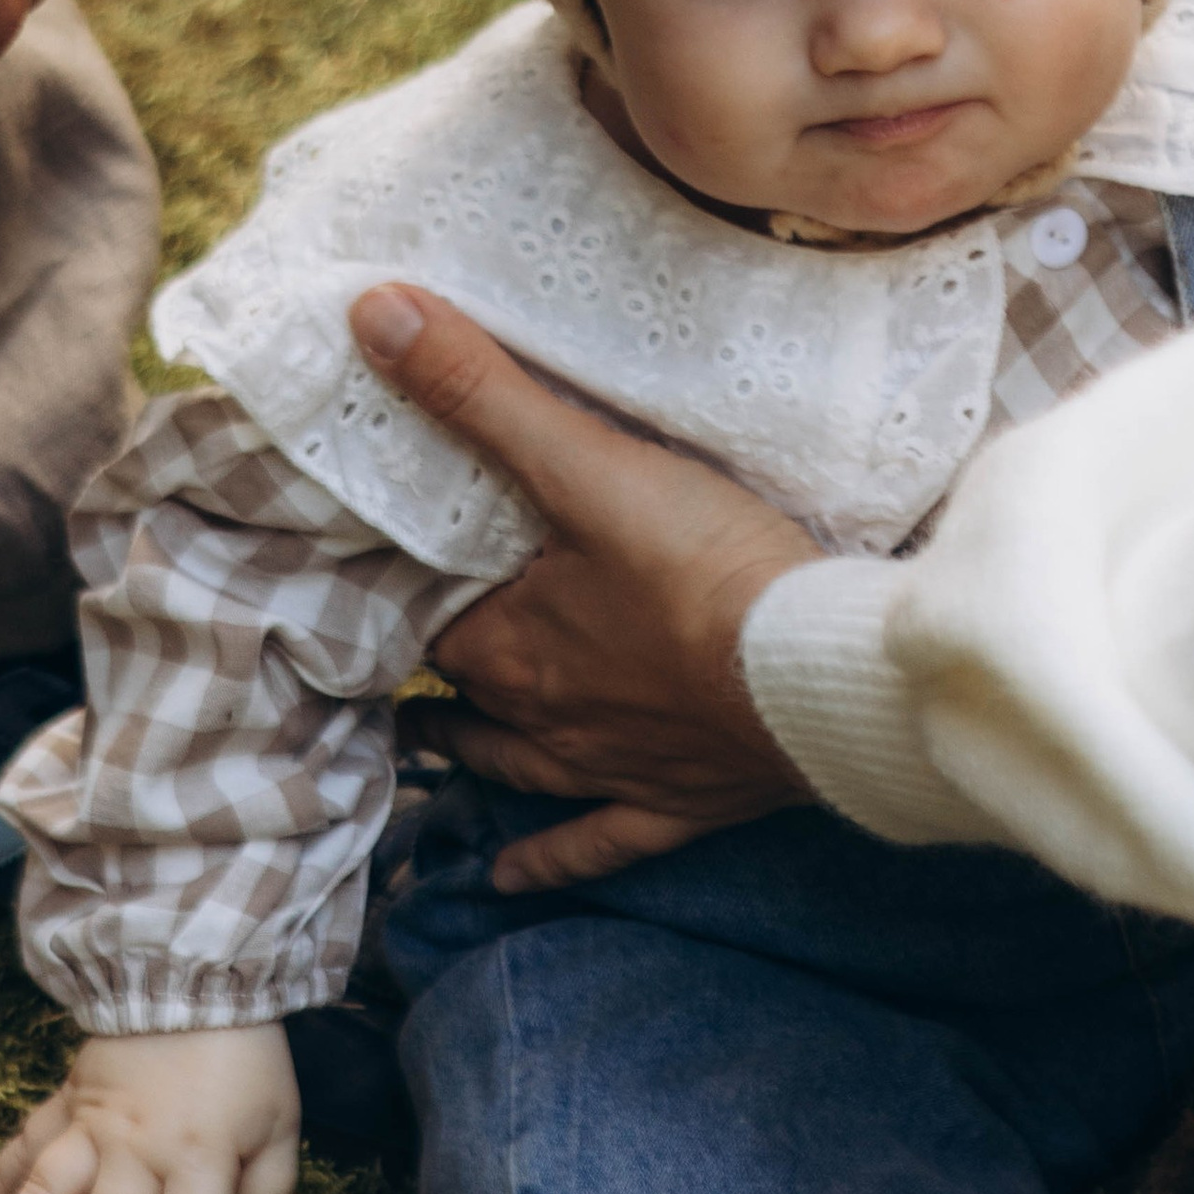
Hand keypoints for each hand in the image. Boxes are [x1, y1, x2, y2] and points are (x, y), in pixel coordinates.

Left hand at [350, 282, 818, 892]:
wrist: (819, 677)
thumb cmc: (709, 571)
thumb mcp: (591, 466)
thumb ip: (486, 394)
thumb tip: (373, 315)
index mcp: (513, 644)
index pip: (429, 620)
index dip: (405, 596)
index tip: (383, 576)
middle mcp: (548, 718)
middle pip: (468, 693)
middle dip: (437, 670)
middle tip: (404, 647)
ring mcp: (613, 767)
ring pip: (515, 768)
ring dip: (469, 758)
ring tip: (427, 748)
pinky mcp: (681, 802)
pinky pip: (597, 842)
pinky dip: (549, 859)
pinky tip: (511, 879)